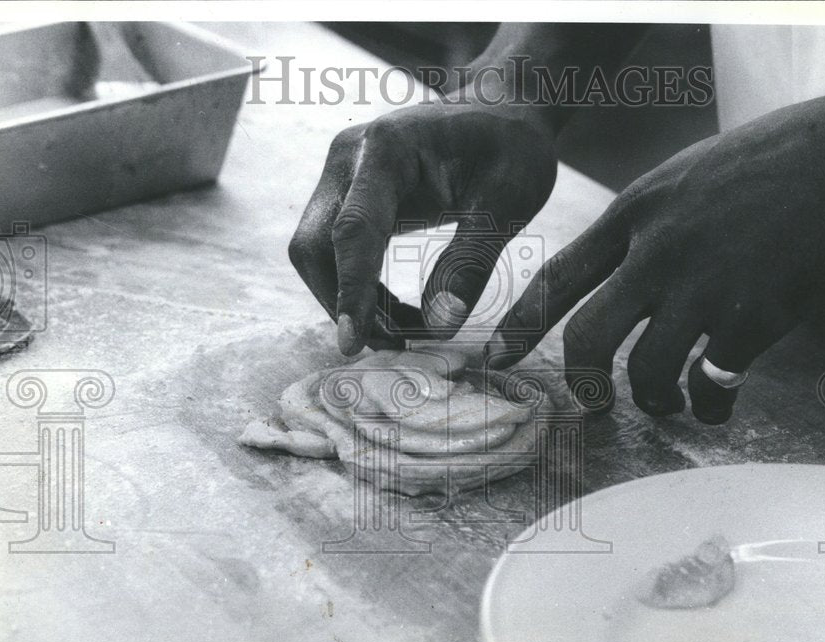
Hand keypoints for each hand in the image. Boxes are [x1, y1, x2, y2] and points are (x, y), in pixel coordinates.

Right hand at [288, 97, 557, 354]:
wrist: (501, 113)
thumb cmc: (510, 150)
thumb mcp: (507, 204)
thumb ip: (470, 262)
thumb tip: (437, 327)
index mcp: (386, 149)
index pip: (353, 230)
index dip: (350, 291)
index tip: (351, 344)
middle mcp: (348, 158)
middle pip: (314, 245)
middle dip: (342, 303)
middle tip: (393, 346)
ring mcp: (341, 175)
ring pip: (317, 253)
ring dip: (349, 300)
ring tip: (403, 333)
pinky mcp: (347, 195)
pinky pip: (334, 251)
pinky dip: (358, 288)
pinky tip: (397, 312)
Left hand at [485, 61, 824, 422]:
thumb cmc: (775, 163)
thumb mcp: (688, 176)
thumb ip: (649, 226)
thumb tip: (623, 276)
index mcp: (637, 213)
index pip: (558, 278)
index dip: (519, 325)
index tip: (493, 358)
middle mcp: (658, 251)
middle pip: (587, 338)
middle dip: (581, 385)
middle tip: (592, 406)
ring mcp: (704, 285)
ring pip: (646, 372)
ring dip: (653, 402)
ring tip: (672, 404)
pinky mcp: (753, 316)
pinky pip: (713, 382)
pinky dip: (711, 406)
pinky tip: (719, 404)